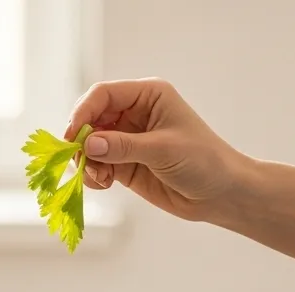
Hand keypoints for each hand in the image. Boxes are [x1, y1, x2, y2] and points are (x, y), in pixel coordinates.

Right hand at [66, 78, 248, 221]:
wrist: (221, 194)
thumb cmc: (203, 161)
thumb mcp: (163, 149)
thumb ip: (123, 146)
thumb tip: (87, 145)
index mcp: (148, 95)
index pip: (104, 95)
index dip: (83, 112)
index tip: (73, 136)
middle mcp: (134, 113)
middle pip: (91, 118)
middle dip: (81, 139)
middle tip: (79, 161)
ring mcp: (128, 139)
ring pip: (90, 144)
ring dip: (86, 161)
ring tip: (99, 179)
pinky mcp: (125, 164)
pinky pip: (97, 164)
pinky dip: (93, 174)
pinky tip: (103, 184)